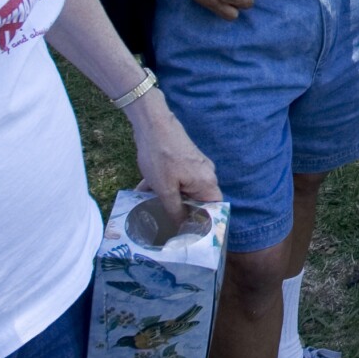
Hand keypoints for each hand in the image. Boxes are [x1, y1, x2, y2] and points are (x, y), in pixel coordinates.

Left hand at [126, 91, 220, 224]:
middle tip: (165, 223)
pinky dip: (164, 185)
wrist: (152, 124)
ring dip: (167, 197)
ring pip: (184, 189)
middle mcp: (206, 174)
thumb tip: (182, 226)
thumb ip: (175, 210)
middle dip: (181, 211)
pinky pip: (177, 178)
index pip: (215, 209)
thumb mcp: (165, 189)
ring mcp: (196, 165)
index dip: (204, 222)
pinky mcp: (185, 158)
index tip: (188, 233)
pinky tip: (143, 190)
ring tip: (149, 207)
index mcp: (207, 183)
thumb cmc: (161, 157)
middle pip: (198, 200)